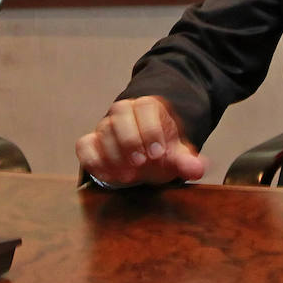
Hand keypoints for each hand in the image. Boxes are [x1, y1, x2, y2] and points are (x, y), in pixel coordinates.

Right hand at [75, 96, 207, 186]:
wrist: (142, 158)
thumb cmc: (160, 153)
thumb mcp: (176, 156)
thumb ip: (186, 161)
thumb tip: (198, 169)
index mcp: (149, 108)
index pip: (147, 106)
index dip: (151, 129)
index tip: (158, 153)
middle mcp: (124, 112)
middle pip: (121, 112)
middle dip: (130, 139)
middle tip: (140, 162)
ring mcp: (106, 126)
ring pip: (104, 130)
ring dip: (115, 154)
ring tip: (128, 175)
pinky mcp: (90, 142)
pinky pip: (85, 146)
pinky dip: (93, 161)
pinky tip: (108, 176)